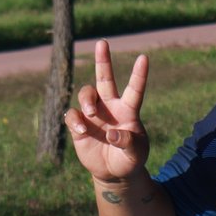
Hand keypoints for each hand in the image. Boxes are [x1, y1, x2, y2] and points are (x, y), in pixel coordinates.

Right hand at [65, 40, 149, 183]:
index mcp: (128, 110)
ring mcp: (93, 115)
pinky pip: (72, 115)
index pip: (134, 89)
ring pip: (86, 93)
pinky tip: (82, 130)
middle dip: (103, 60)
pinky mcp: (79, 125)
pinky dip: (75, 120)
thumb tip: (111, 133)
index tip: (144, 58)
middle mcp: (109, 107)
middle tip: (102, 42)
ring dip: (87, 99)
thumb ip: (127, 143)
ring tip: (92, 114)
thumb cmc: (130, 159)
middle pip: (104, 79)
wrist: (113, 172)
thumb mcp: (135, 154)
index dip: (139, 74)